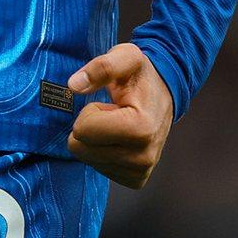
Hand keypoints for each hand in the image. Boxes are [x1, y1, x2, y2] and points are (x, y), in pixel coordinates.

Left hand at [66, 42, 173, 188]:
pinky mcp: (136, 179)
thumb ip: (101, 67)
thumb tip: (73, 85)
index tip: (109, 103)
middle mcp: (143, 157)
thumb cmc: (141, 75)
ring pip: (88, 160)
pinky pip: (99, 169)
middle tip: (111, 112)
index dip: (90, 111)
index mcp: (141, 129)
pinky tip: (118, 137)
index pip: (84, 130)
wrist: (164, 94)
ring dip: (96, 139)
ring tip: (117, 123)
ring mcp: (141, 172)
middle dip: (90, 126)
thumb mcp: (125, 57)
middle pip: (82, 149)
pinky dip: (102, 151)